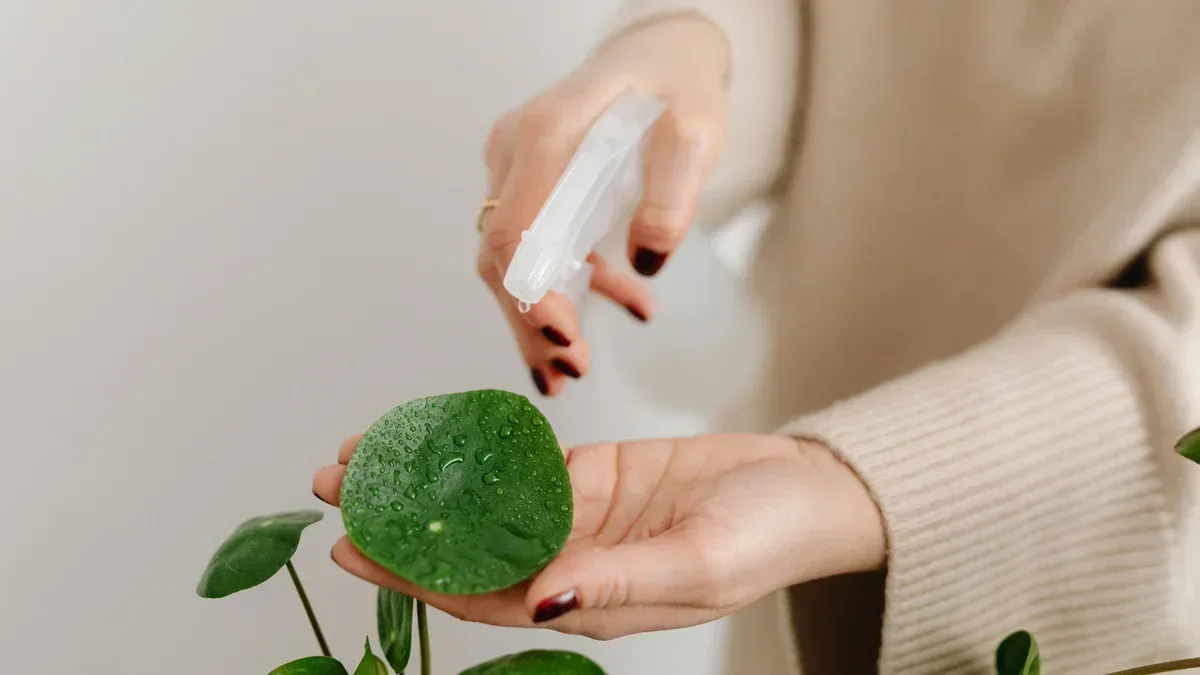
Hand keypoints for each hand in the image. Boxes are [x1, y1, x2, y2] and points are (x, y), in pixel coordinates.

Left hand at [313, 433, 885, 639]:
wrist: (806, 489)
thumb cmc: (766, 538)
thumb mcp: (699, 565)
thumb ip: (617, 583)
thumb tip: (539, 600)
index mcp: (585, 600)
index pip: (481, 595)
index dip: (412, 576)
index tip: (352, 550)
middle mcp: (568, 561)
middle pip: (466, 546)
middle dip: (397, 521)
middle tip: (334, 486)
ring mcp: (577, 515)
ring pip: (483, 500)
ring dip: (425, 480)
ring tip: (363, 454)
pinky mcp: (592, 474)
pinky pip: (521, 460)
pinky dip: (476, 446)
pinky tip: (435, 430)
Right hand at [477, 15, 730, 395]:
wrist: (661, 54)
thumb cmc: (677, 83)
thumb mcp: (697, 129)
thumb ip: (673, 192)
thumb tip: (647, 262)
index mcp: (549, 132)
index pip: (514, 227)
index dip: (530, 292)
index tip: (563, 339)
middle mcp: (517, 149)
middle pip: (502, 251)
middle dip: (531, 320)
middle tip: (570, 372)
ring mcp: (517, 165)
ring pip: (511, 257)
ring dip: (541, 314)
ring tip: (573, 369)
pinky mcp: (531, 181)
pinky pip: (536, 245)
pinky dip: (570, 285)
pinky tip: (627, 302)